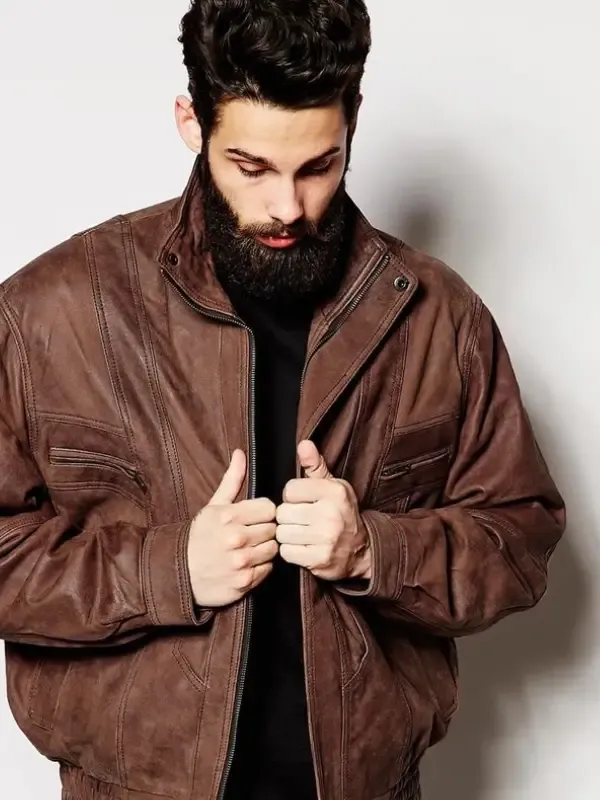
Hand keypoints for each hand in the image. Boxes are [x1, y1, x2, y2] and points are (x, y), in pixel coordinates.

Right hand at [188, 450, 277, 606]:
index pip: (270, 509)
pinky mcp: (245, 583)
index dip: (264, 513)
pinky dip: (260, 567)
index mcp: (229, 516)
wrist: (179, 575)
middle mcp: (237, 539)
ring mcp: (242, 562)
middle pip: (273, 529)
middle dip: (264, 531)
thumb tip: (240, 453)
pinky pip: (268, 570)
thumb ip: (232, 480)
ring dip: (264, 549)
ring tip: (249, 549)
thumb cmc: (199, 537)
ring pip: (273, 550)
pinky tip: (247, 564)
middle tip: (251, 535)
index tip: (255, 518)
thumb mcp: (212, 506)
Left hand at [276, 441, 371, 581]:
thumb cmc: (341, 513)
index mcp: (334, 492)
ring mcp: (326, 538)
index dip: (292, 496)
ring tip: (302, 533)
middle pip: (283, 513)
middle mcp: (331, 514)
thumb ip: (315, 465)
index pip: (290, 490)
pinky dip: (291, 550)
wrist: (361, 550)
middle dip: (289, 517)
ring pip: (282, 533)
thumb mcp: (332, 486)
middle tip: (302, 520)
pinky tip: (303, 547)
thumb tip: (303, 444)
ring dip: (288, 534)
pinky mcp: (319, 560)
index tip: (303, 502)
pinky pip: (286, 552)